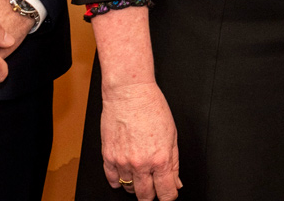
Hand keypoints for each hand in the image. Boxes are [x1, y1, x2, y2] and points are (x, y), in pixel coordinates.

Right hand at [102, 81, 180, 198]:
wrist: (129, 93)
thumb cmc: (152, 108)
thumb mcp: (172, 135)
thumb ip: (174, 163)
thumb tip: (176, 182)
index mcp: (161, 159)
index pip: (166, 192)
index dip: (169, 197)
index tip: (169, 194)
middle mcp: (141, 163)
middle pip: (146, 196)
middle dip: (152, 196)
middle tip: (154, 188)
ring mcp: (123, 162)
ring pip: (129, 189)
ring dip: (136, 187)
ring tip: (141, 175)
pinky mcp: (108, 156)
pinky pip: (112, 179)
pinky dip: (118, 181)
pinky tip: (125, 174)